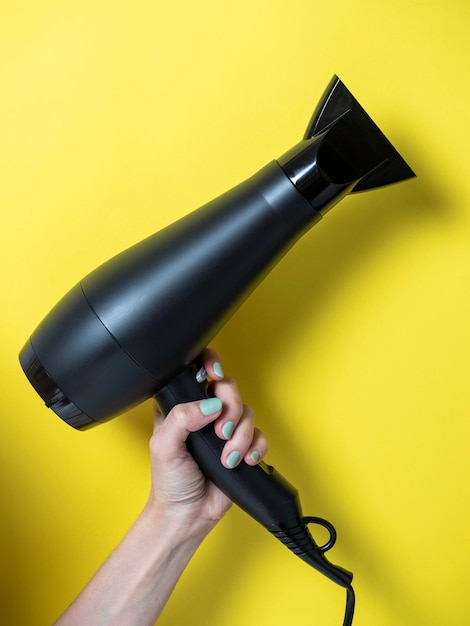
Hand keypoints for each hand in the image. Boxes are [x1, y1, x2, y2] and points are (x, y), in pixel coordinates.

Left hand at [144, 348, 267, 538]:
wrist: (187, 515)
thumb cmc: (170, 481)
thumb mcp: (163, 446)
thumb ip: (182, 418)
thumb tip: (211, 404)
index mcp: (181, 406)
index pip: (197, 371)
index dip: (210, 364)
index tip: (215, 375)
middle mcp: (204, 413)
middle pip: (229, 388)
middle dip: (231, 409)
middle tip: (221, 432)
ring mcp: (224, 429)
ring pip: (247, 412)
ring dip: (241, 435)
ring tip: (228, 457)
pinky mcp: (241, 447)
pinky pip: (259, 435)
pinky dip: (255, 447)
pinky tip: (244, 461)